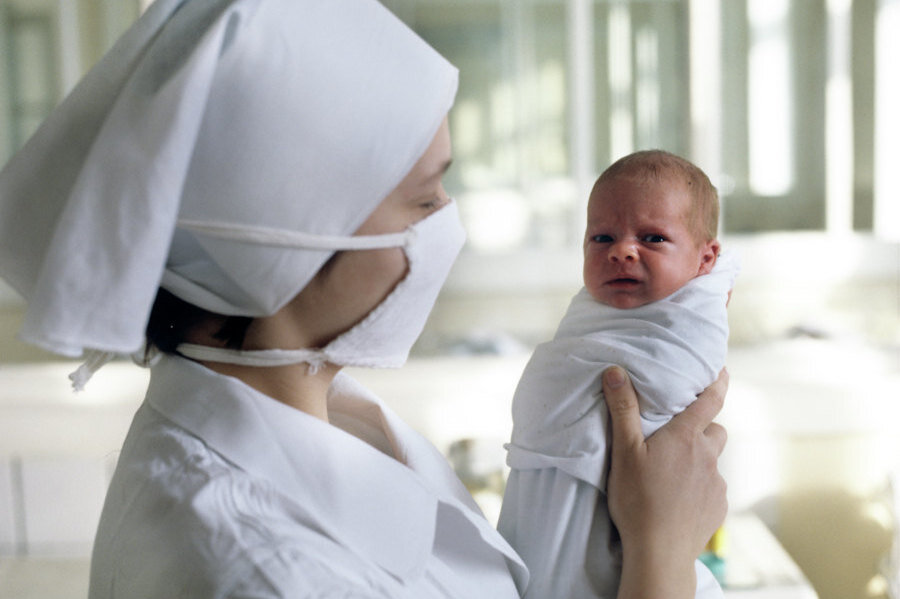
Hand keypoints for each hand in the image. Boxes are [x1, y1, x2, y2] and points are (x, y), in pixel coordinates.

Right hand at [604, 366, 727, 597]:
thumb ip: (623, 410)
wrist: (660, 552)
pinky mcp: (718, 508)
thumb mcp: (624, 452)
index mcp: (686, 438)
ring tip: (675, 472)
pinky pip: (713, 489)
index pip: (710, 401)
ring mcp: (716, 484)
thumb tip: (616, 372)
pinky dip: (700, 487)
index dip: (718, 383)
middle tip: (681, 434)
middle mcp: (708, 457)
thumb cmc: (639, 500)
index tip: (722, 370)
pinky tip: (680, 498)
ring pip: (713, 462)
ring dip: (700, 460)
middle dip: (704, 428)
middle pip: (716, 431)